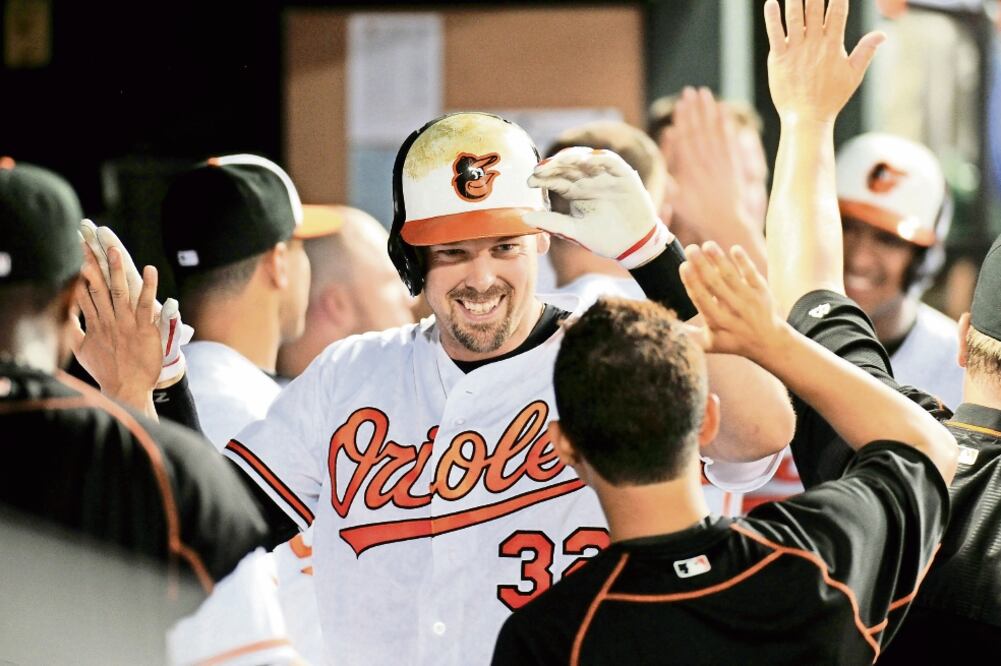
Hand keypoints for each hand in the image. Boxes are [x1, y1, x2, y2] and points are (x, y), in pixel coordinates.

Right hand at [79, 221, 192, 386]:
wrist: (126, 388)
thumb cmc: (106, 370)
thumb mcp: (82, 349)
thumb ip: (74, 329)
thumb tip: (65, 314)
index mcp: (96, 323)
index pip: (86, 292)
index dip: (82, 272)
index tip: (79, 252)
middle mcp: (109, 320)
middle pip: (99, 287)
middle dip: (94, 264)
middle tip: (90, 242)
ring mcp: (127, 324)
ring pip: (120, 292)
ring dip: (117, 270)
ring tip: (114, 250)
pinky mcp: (145, 330)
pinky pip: (147, 305)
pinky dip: (149, 287)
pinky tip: (150, 270)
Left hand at [525, 147, 673, 268]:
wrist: (633, 245)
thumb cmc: (603, 237)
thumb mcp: (574, 230)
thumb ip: (552, 222)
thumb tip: (524, 219)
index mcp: (574, 191)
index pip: (555, 179)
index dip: (542, 178)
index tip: (529, 182)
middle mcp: (587, 180)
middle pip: (567, 166)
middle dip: (553, 166)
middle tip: (539, 170)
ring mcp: (604, 176)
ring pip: (586, 159)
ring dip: (572, 157)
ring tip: (558, 161)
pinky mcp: (623, 175)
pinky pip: (610, 162)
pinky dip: (599, 159)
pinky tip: (586, 160)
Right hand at [664, 87, 763, 249]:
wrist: (726, 223)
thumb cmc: (697, 214)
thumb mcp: (677, 200)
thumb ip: (670, 178)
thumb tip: (665, 159)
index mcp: (691, 171)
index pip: (686, 139)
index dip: (684, 120)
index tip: (680, 104)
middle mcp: (707, 163)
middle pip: (700, 130)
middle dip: (695, 109)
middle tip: (690, 91)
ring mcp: (721, 162)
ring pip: (714, 131)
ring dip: (709, 111)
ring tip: (704, 93)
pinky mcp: (733, 164)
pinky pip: (729, 140)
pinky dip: (726, 124)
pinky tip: (723, 110)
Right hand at [678, 241, 787, 361]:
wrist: (769, 341)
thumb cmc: (732, 341)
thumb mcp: (710, 343)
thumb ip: (689, 335)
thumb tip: (664, 327)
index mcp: (718, 322)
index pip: (702, 299)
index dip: (692, 282)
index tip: (683, 266)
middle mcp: (733, 310)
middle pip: (715, 284)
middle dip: (702, 266)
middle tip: (690, 249)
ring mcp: (749, 299)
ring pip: (731, 276)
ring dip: (719, 259)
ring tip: (707, 245)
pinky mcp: (762, 291)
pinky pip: (752, 274)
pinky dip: (744, 262)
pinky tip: (734, 249)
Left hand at [765, 0, 884, 123]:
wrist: (807, 118)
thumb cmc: (831, 98)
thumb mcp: (853, 75)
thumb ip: (866, 51)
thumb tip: (883, 34)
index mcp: (834, 45)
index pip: (838, 11)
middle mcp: (815, 44)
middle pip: (815, 8)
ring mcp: (796, 50)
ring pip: (795, 17)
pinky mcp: (778, 59)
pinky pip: (775, 34)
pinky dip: (772, 18)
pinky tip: (770, 3)